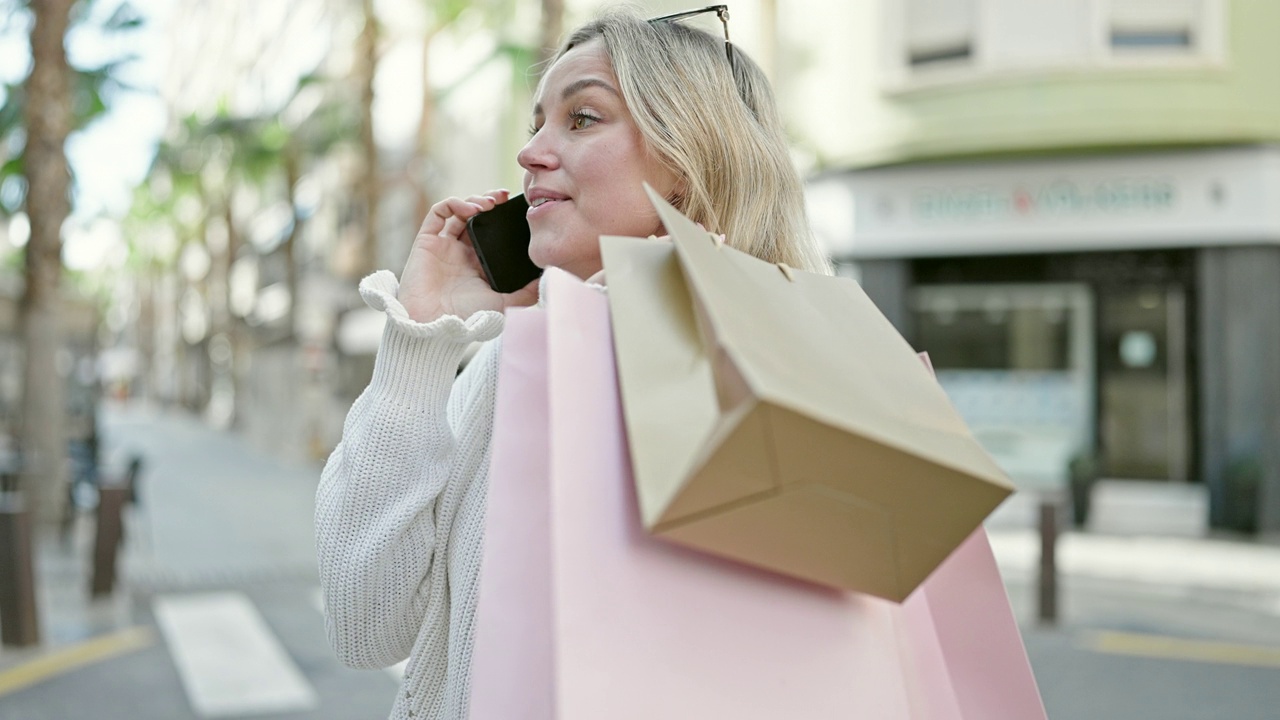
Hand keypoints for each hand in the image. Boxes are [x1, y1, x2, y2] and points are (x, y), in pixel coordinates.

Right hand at [397, 190, 539, 322]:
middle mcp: (461, 252)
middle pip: (476, 217)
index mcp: (479, 263)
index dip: (503, 218)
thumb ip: (527, 292)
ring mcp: (444, 246)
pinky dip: (454, 203)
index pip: (492, 232)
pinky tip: (471, 209)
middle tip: (504, 197)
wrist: (436, 325)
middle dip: (490, 202)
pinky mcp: (427, 241)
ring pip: (458, 210)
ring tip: (490, 203)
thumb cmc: (469, 318)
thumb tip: (549, 279)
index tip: (519, 209)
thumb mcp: (506, 304)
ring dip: (474, 200)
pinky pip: (438, 213)